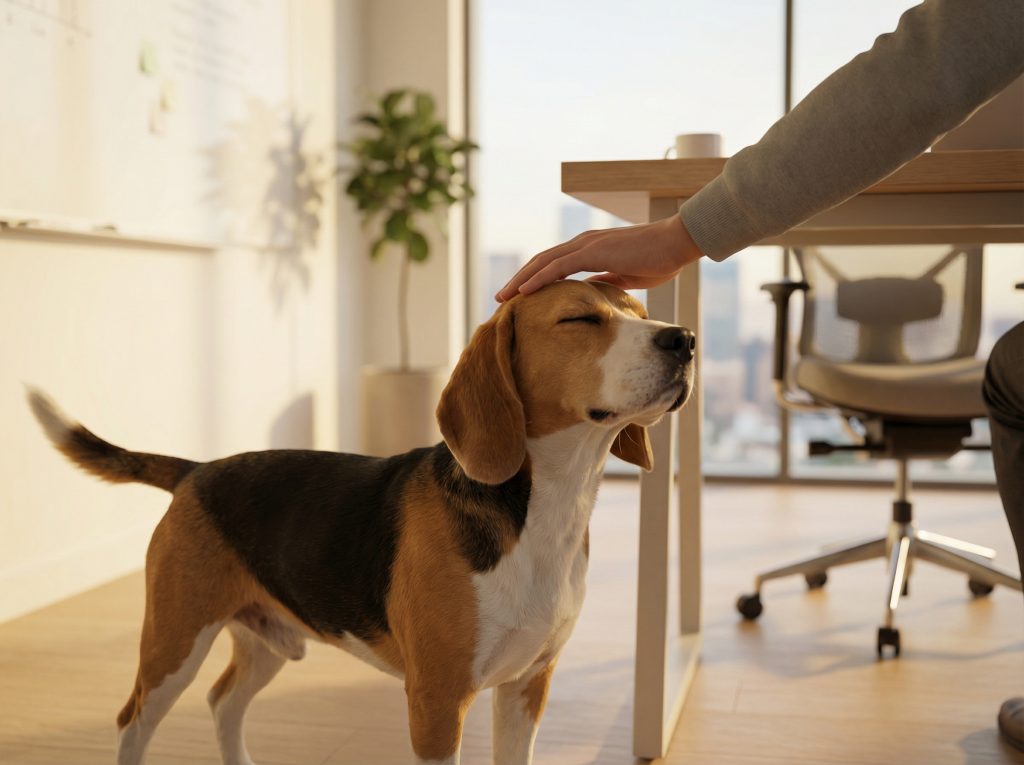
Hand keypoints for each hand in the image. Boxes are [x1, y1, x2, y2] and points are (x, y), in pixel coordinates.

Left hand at [495, 215, 703, 301]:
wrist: (677, 243)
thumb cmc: (658, 259)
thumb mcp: (625, 276)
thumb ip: (605, 280)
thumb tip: (592, 290)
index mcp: (590, 250)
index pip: (554, 265)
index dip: (534, 279)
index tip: (520, 296)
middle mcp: (583, 244)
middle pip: (541, 262)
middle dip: (519, 280)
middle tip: (501, 298)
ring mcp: (586, 245)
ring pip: (543, 263)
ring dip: (521, 280)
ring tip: (503, 296)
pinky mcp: (593, 251)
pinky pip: (558, 266)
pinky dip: (538, 278)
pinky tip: (524, 291)